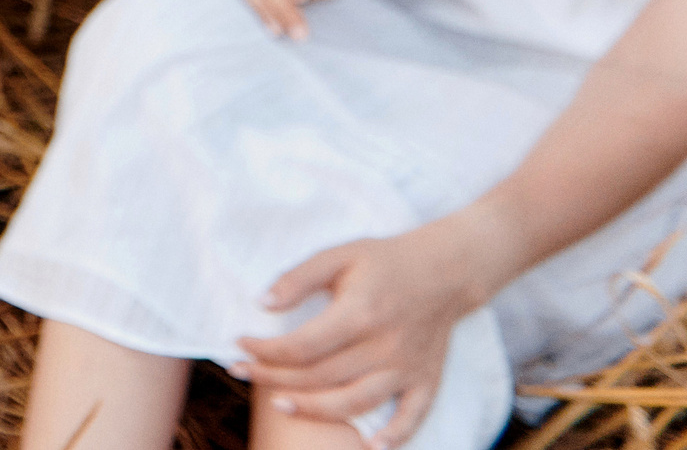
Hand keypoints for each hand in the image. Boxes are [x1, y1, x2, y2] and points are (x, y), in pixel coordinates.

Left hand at [233, 223, 492, 447]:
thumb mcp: (338, 255)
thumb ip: (298, 278)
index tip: (240, 345)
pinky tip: (370, 446)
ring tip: (280, 405)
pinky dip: (394, 436)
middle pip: (321, 376)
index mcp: (361, 313)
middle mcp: (385, 347)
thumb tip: (260, 303)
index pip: (302, 346)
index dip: (266, 351)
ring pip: (356, 402)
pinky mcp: (427, 380)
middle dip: (275, 378)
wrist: (446, 270)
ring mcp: (407, 368)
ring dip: (315, 410)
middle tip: (242, 372)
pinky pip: (412, 417)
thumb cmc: (384, 261)